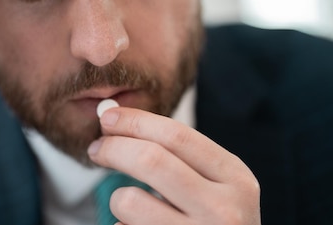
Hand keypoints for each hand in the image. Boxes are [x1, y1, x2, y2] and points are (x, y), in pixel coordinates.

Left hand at [87, 107, 260, 224]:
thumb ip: (180, 157)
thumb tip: (115, 121)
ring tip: (132, 208)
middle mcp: (223, 210)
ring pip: (129, 201)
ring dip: (118, 199)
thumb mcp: (217, 187)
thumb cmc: (214, 221)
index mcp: (235, 179)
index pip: (176, 135)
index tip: (108, 117)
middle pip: (150, 160)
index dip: (135, 121)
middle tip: (97, 148)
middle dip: (114, 147)